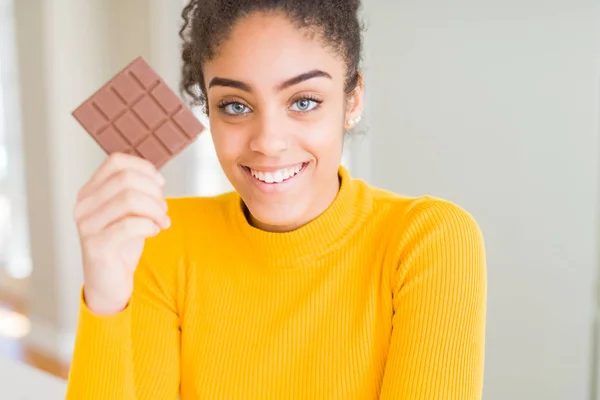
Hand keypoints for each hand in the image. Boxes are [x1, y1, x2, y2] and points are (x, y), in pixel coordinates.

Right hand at [73, 153, 169, 314]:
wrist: (109, 281)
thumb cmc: (121, 245)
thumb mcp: (129, 213)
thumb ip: (136, 193)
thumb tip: (157, 178)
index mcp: (90, 191)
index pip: (116, 162)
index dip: (144, 167)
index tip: (160, 183)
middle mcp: (84, 205)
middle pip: (126, 179)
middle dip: (154, 192)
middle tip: (163, 209)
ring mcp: (87, 225)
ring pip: (129, 199)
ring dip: (155, 209)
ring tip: (162, 221)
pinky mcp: (96, 245)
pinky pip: (129, 224)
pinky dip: (149, 225)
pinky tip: (154, 231)